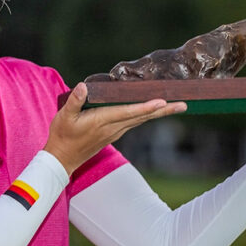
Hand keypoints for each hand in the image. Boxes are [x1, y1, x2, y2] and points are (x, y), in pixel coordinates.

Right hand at [44, 83, 186, 174]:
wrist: (62, 159)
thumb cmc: (62, 136)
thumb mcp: (64, 117)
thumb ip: (75, 101)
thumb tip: (83, 86)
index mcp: (102, 121)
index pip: (128, 113)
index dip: (145, 107)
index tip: (161, 102)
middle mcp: (113, 128)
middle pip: (142, 117)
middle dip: (163, 111)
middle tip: (184, 104)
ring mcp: (115, 132)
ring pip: (141, 120)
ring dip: (160, 113)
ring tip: (177, 106)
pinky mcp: (114, 133)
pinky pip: (135, 122)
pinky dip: (147, 115)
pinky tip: (155, 110)